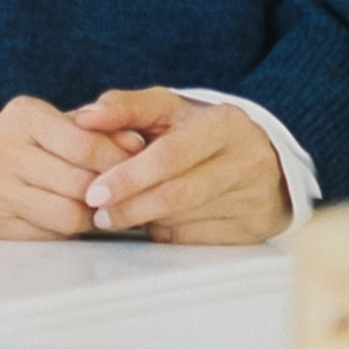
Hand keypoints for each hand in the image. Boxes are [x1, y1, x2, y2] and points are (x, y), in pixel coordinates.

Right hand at [0, 95, 136, 241]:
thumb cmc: (17, 142)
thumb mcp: (50, 122)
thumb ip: (96, 130)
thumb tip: (137, 145)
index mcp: (22, 117)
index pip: (85, 144)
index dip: (118, 160)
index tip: (134, 167)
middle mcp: (3, 152)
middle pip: (78, 183)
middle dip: (108, 191)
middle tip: (121, 193)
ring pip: (67, 215)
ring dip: (91, 216)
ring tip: (98, 207)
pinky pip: (49, 235)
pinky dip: (68, 230)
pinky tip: (72, 218)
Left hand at [66, 90, 291, 247]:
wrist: (264, 160)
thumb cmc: (202, 133)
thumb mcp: (169, 110)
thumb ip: (125, 108)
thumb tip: (84, 117)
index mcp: (225, 123)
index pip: (170, 155)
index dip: (128, 176)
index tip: (94, 191)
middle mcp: (246, 159)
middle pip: (175, 193)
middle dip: (129, 206)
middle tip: (99, 212)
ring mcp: (254, 196)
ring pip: (182, 220)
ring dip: (144, 220)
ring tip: (121, 213)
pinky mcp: (255, 227)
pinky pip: (196, 239)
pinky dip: (167, 232)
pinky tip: (157, 220)